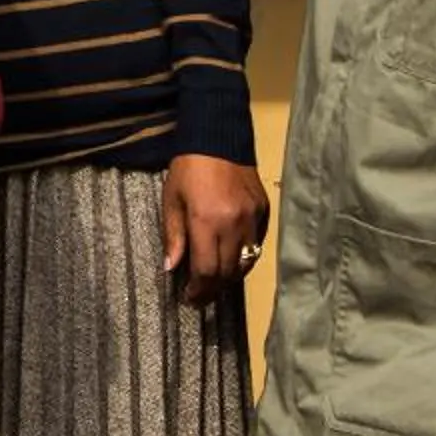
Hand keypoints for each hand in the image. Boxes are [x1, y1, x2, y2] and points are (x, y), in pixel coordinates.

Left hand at [162, 153, 270, 306]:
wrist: (217, 138)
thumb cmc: (187, 169)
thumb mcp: (172, 200)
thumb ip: (173, 236)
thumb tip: (171, 268)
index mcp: (206, 222)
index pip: (207, 271)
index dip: (198, 291)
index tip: (189, 298)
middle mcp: (234, 224)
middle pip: (228, 272)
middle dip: (213, 289)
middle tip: (200, 294)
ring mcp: (253, 218)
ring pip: (246, 262)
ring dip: (230, 277)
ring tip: (215, 281)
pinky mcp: (264, 211)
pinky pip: (257, 244)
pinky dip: (245, 257)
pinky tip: (232, 258)